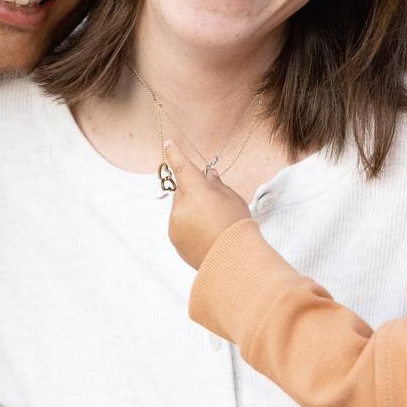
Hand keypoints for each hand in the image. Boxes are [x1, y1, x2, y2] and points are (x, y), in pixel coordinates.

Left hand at [164, 142, 252, 269]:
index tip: (169, 145)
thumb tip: (208, 176)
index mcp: (196, 191)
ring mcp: (175, 224)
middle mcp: (180, 206)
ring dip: (191, 209)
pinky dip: (189, 225)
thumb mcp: (233, 199)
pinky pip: (179, 225)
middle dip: (193, 190)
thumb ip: (217, 185)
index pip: (181, 167)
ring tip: (213, 223)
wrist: (234, 261)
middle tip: (213, 201)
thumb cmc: (237, 226)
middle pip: (183, 190)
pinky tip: (207, 234)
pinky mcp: (175, 239)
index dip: (174, 154)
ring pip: (180, 208)